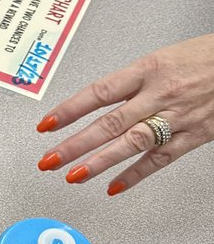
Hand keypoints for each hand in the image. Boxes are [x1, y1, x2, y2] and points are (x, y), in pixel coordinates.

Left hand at [34, 35, 213, 194]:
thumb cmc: (206, 56)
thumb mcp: (163, 57)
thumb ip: (132, 80)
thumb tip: (99, 100)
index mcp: (149, 69)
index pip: (99, 92)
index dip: (69, 110)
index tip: (46, 124)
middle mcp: (160, 94)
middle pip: (110, 123)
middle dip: (75, 144)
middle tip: (49, 159)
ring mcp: (178, 117)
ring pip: (131, 143)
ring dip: (99, 162)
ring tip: (72, 175)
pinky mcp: (195, 136)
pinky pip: (160, 159)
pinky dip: (135, 175)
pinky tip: (113, 187)